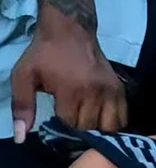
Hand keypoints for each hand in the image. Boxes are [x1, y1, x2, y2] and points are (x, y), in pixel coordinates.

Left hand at [10, 11, 126, 141]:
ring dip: (97, 132)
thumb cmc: (44, 54)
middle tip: (68, 128)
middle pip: (90, 128)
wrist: (71, 30)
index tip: (54, 126)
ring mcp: (111, 91)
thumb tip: (21, 137)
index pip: (70, 126)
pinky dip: (113, 125)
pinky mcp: (120, 89)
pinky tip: (100, 122)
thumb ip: (22, 106)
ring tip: (85, 127)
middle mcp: (95, 92)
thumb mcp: (23, 76)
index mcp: (71, 90)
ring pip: (110, 127)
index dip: (60, 131)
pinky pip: (123, 118)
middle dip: (78, 133)